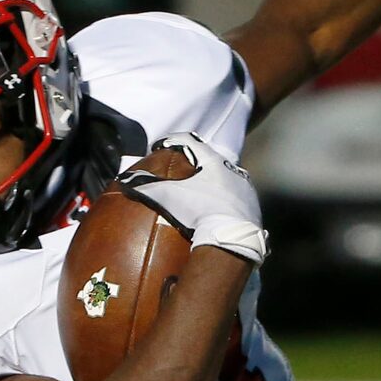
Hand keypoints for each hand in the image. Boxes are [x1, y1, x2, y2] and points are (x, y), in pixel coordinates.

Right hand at [115, 134, 267, 267]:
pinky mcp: (254, 210)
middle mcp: (234, 171)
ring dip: (214, 183)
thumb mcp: (169, 198)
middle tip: (181, 171)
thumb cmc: (201, 212)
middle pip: (211, 160)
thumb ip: (147, 187)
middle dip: (195, 164)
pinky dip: (226, 202)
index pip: (190, 141)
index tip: (160, 147)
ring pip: (228, 179)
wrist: (233, 240)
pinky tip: (217, 213)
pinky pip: (237, 200)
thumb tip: (125, 181)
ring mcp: (247, 191)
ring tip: (200, 193)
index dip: (172, 141)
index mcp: (214, 162)